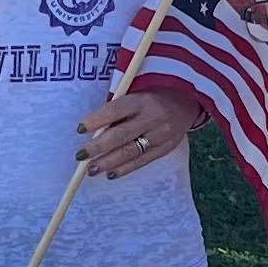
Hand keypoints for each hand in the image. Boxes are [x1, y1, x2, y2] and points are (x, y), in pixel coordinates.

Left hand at [75, 88, 197, 182]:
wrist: (188, 100)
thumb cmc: (154, 95)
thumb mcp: (138, 92)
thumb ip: (119, 109)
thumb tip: (95, 130)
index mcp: (142, 99)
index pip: (116, 110)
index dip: (97, 120)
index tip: (80, 129)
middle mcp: (152, 118)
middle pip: (121, 135)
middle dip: (98, 147)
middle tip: (80, 156)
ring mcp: (161, 135)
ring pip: (131, 151)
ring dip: (108, 163)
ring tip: (92, 170)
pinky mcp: (166, 148)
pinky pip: (143, 161)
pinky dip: (125, 169)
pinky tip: (111, 174)